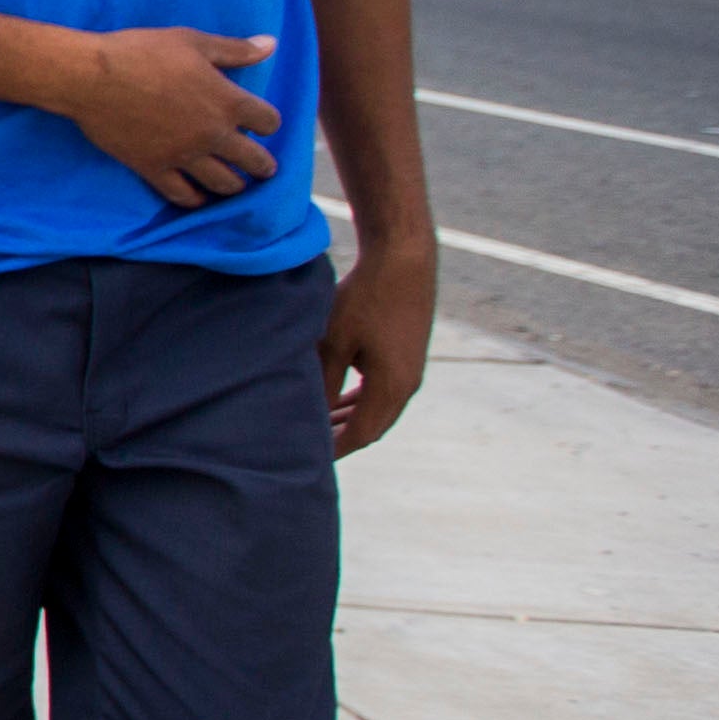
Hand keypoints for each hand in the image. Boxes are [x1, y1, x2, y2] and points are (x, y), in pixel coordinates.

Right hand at [67, 26, 281, 205]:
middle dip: (263, 165)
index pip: (269, 122)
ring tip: (234, 183)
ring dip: (235, 185)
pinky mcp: (154, 168)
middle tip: (262, 166)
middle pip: (255, 161)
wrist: (91, 76)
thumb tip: (271, 45)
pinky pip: (182, 195)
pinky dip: (195, 200)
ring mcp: (183, 155)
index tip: (261, 123)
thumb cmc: (142, 52)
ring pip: (224, 184)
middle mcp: (212, 134)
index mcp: (227, 101)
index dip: (268, 123)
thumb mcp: (192, 42)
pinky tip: (199, 197)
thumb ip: (235, 50)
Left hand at [320, 233, 433, 454]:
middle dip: (340, 438)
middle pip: (371, 426)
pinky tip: (339, 400)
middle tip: (307, 449)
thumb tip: (313, 416)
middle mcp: (407, 384)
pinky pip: (381, 390)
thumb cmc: (366, 297)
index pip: (361, 434)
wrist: (403, 259)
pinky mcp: (407, 354)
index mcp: (393, 387)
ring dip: (349, 419)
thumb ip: (324, 382)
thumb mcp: (334, 341)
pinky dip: (358, 400)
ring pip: (377, 408)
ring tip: (318, 428)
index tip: (308, 460)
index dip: (334, 449)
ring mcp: (410, 369)